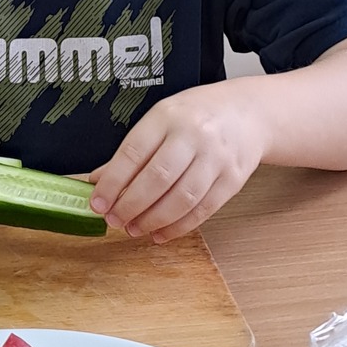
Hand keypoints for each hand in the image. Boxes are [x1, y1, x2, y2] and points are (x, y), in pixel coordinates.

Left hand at [88, 81, 267, 241]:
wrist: (249, 113)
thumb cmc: (198, 116)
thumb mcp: (162, 120)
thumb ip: (132, 151)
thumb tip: (97, 181)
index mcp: (168, 117)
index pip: (133, 153)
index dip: (112, 182)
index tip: (98, 204)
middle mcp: (193, 135)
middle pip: (157, 178)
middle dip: (130, 206)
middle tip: (114, 221)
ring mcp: (216, 158)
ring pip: (181, 198)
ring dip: (153, 220)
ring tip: (134, 229)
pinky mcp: (232, 179)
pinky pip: (202, 209)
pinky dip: (178, 226)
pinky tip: (160, 233)